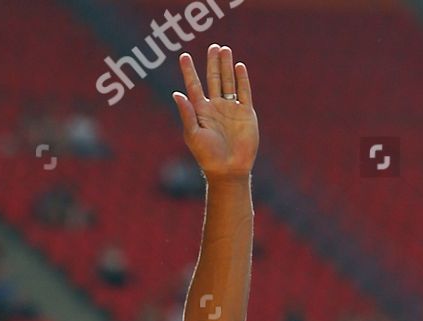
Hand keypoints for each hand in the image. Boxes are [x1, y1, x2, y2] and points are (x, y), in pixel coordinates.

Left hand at [173, 46, 257, 180]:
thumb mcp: (193, 135)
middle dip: (212, 63)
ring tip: (224, 50)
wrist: (229, 170)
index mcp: (200, 112)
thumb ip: (187, 113)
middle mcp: (215, 108)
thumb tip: (176, 93)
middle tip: (213, 47)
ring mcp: (231, 109)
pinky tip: (239, 67)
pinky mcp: (245, 113)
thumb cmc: (207, 156)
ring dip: (226, 66)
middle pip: (213, 79)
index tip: (184, 56)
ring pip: (228, 82)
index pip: (193, 87)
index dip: (189, 72)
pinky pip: (243, 92)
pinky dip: (242, 79)